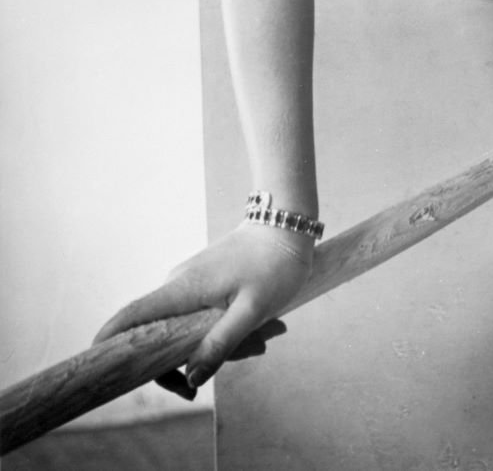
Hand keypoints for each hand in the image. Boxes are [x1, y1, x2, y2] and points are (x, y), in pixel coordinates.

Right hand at [91, 220, 313, 396]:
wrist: (287, 224)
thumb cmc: (273, 264)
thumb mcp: (252, 310)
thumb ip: (221, 344)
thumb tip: (192, 376)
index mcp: (182, 290)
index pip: (132, 316)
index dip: (109, 341)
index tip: (97, 366)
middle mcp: (178, 286)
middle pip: (161, 337)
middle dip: (191, 361)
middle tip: (236, 362)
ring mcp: (190, 284)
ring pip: (186, 330)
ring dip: (216, 346)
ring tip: (259, 342)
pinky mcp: (203, 284)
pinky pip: (201, 318)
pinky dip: (221, 331)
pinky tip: (255, 331)